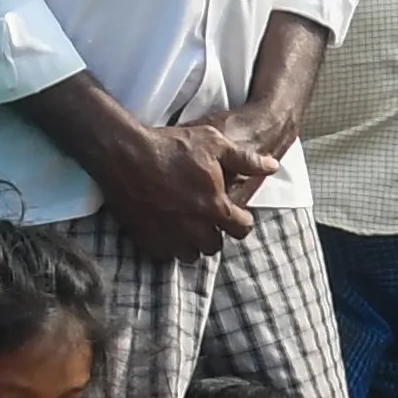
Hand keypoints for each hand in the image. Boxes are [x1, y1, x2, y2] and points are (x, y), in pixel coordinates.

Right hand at [86, 113, 259, 259]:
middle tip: (207, 217)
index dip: (241, 220)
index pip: (241, 230)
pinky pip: (164, 254)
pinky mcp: (145, 240)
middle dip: (215, 233)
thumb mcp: (214, 143)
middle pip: (214, 246)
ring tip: (187, 224)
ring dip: (192, 243)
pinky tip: (166, 227)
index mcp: (214, 207)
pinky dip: (168, 245)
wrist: (123, 154)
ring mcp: (168, 237)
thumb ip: (247, 159)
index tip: (234, 213)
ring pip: (189, 254)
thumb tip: (273, 166)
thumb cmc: (171, 146)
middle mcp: (194, 228)